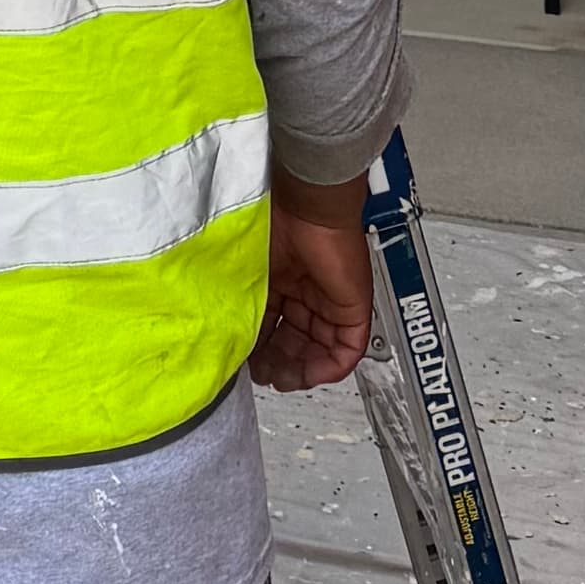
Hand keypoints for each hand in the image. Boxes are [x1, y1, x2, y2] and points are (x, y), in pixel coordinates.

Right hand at [250, 183, 374, 393]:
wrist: (306, 206)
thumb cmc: (273, 224)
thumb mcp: (248, 275)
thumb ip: (243, 307)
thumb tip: (230, 341)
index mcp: (283, 282)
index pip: (274, 327)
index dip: (261, 349)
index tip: (247, 363)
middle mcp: (308, 293)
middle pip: (297, 342)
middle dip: (279, 363)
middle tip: (263, 374)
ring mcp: (331, 302)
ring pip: (319, 350)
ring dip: (300, 370)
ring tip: (281, 377)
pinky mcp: (354, 308)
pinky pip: (347, 350)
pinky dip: (328, 368)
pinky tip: (306, 374)